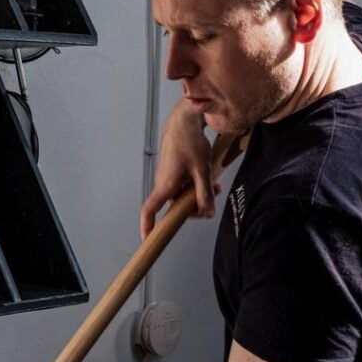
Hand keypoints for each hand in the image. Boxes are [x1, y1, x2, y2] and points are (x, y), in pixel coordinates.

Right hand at [140, 98, 218, 238]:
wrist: (183, 122)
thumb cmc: (190, 142)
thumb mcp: (202, 170)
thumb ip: (204, 194)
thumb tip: (206, 214)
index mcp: (166, 185)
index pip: (149, 210)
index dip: (147, 227)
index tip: (147, 240)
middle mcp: (163, 184)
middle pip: (175, 207)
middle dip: (195, 207)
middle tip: (213, 196)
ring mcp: (168, 178)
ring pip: (183, 196)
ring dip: (198, 195)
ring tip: (214, 184)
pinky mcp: (173, 173)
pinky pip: (184, 186)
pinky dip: (196, 185)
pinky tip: (208, 176)